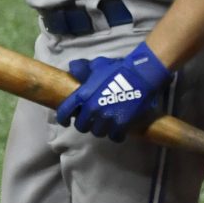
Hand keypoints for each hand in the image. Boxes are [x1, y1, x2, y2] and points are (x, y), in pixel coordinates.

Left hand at [55, 42, 169, 140]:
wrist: (140, 76)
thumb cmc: (117, 69)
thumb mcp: (96, 65)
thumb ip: (82, 69)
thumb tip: (71, 69)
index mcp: (83, 94)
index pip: (65, 111)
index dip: (62, 119)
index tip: (65, 122)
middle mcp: (92, 108)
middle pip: (82, 126)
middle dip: (85, 124)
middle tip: (90, 120)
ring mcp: (107, 118)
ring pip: (97, 132)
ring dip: (100, 129)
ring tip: (104, 123)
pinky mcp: (121, 125)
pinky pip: (114, 137)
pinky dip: (115, 135)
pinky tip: (117, 130)